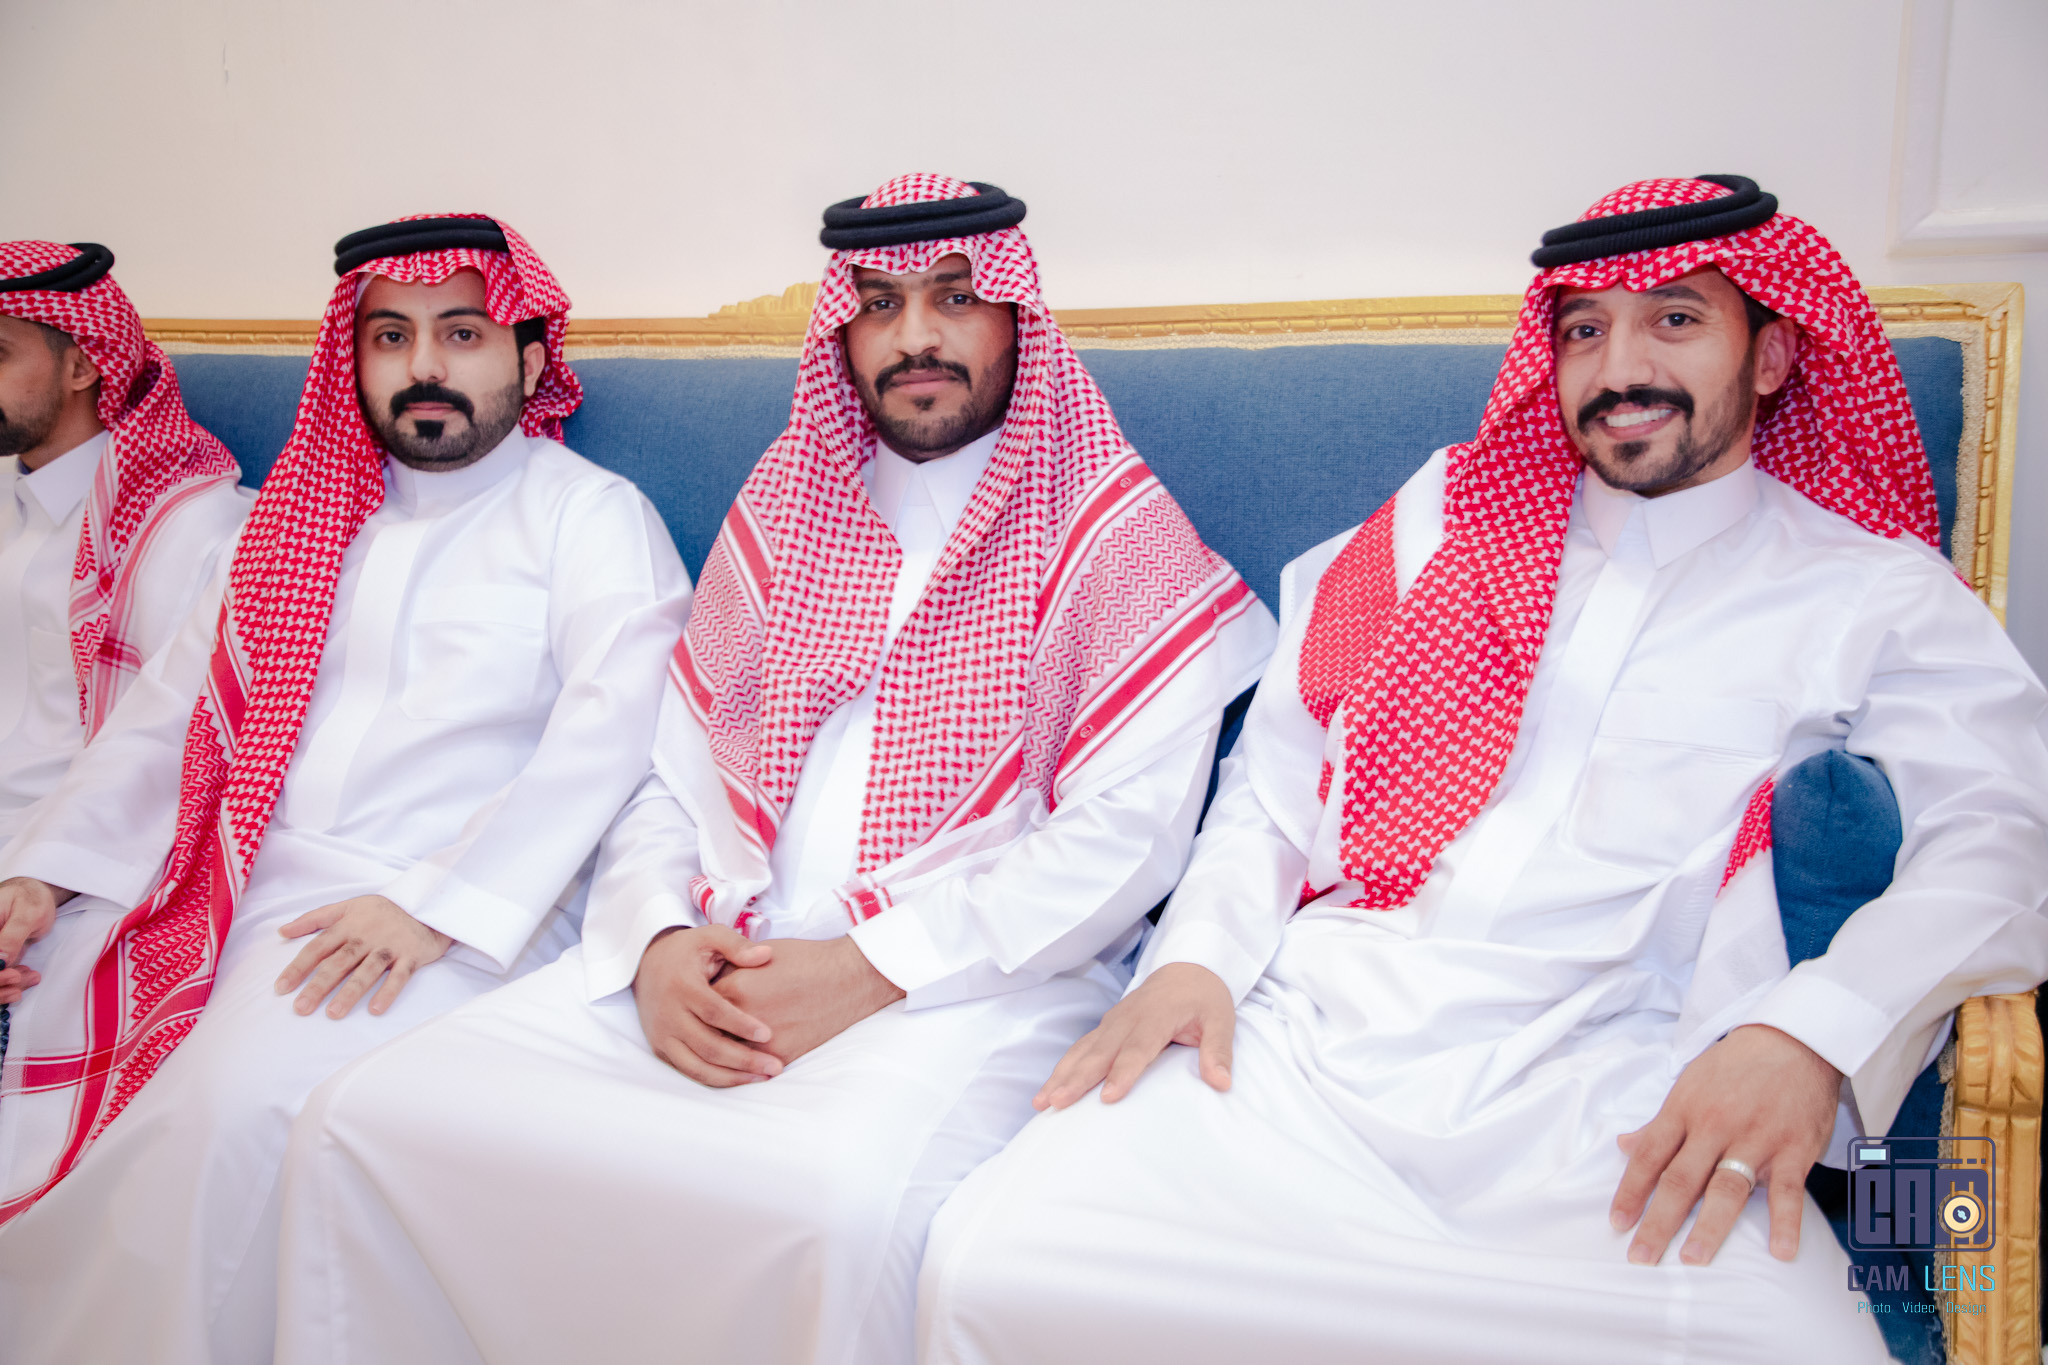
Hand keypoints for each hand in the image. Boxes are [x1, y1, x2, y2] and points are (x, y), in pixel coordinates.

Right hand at [0, 877, 73, 1003]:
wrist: (34, 896)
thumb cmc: (30, 898)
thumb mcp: (27, 913)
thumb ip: (12, 936)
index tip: (12, 975)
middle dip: (1, 983)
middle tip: (22, 977)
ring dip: (8, 986)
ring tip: (31, 976)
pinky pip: (0, 977)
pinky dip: (12, 983)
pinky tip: (27, 976)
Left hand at [274, 895, 452, 1019]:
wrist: (429, 903)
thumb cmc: (382, 911)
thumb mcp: (348, 906)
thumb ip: (314, 918)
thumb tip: (281, 931)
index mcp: (349, 924)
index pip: (318, 947)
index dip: (299, 967)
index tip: (281, 988)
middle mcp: (367, 936)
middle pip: (339, 962)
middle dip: (319, 985)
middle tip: (301, 1008)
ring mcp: (390, 946)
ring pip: (367, 971)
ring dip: (350, 992)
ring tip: (333, 1013)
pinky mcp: (412, 955)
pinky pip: (400, 976)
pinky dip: (389, 991)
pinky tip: (376, 1009)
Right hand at [634, 925, 781, 1086]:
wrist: (645, 964)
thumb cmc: (686, 950)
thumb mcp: (709, 936)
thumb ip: (737, 945)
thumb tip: (766, 955)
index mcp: (683, 986)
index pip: (713, 1012)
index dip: (740, 1025)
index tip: (768, 1034)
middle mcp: (669, 1014)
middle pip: (707, 1046)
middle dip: (742, 1060)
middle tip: (774, 1067)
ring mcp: (663, 1035)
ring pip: (696, 1066)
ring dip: (730, 1077)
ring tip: (762, 1077)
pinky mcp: (661, 1048)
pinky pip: (687, 1071)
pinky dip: (714, 1079)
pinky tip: (740, 1079)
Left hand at [713, 935, 904, 1067]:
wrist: (845, 978)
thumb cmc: (805, 961)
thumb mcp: (761, 956)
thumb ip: (732, 971)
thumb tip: (713, 983)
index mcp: (735, 988)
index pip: (700, 1003)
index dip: (698, 1004)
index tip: (698, 1005)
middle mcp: (743, 1018)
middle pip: (707, 1031)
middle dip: (704, 1030)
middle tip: (701, 1030)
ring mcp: (761, 1041)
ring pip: (726, 1054)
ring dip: (721, 1052)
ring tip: (718, 1047)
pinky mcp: (780, 1056)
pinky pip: (752, 1067)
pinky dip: (744, 1065)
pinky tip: (740, 1062)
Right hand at [1034, 961, 1234, 1110]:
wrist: (1189, 967)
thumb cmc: (1205, 997)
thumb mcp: (1222, 1021)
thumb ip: (1218, 1052)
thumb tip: (1222, 1083)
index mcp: (1157, 1017)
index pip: (1137, 1049)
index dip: (1122, 1073)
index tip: (1108, 1097)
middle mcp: (1128, 1019)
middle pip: (1100, 1052)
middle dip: (1077, 1078)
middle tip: (1057, 1103)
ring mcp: (1113, 1021)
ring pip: (1083, 1050)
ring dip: (1061, 1075)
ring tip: (1042, 1101)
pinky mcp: (1106, 1026)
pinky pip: (1081, 1047)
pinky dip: (1064, 1067)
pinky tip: (1050, 1088)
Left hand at [1610, 1023, 1840, 1265]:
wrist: (1793, 1040)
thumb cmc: (1736, 1066)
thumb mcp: (1689, 1085)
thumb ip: (1660, 1123)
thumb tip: (1625, 1145)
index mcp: (1685, 1110)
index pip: (1650, 1157)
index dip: (1631, 1191)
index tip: (1618, 1223)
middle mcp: (1715, 1127)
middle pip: (1681, 1179)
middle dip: (1659, 1221)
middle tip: (1643, 1256)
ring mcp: (1755, 1139)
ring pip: (1726, 1188)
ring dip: (1709, 1227)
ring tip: (1692, 1258)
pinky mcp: (1793, 1150)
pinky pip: (1787, 1191)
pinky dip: (1785, 1222)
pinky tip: (1780, 1252)